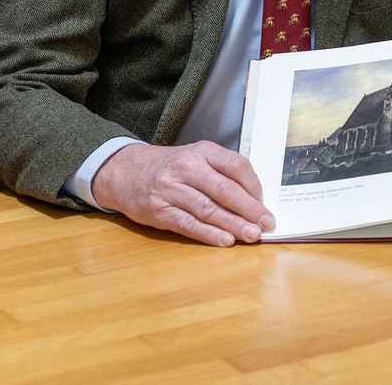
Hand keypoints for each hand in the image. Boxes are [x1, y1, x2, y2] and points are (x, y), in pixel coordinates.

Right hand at [91, 141, 275, 245]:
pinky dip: (209, 234)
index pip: (237, 166)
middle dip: (250, 209)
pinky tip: (225, 240)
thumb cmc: (170, 167)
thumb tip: (254, 198)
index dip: (255, 186)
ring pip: (209, 209)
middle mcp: (187, 168)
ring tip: (251, 235)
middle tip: (267, 223)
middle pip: (225, 190)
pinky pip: (188, 224)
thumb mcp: (196, 157)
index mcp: (202, 151)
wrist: (124, 170)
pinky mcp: (159, 210)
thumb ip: (222, 172)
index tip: (265, 203)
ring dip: (233, 225)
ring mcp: (171, 190)